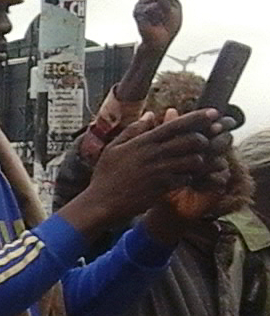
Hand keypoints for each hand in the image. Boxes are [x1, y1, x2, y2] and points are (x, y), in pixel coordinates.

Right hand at [66, 108, 231, 234]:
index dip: (198, 117)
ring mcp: (160, 171)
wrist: (101, 203)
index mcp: (143, 142)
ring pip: (194, 160)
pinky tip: (184, 177)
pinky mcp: (164, 187)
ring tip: (194, 161)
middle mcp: (154, 154)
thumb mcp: (113, 148)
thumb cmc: (105, 176)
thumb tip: (151, 115)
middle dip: (203, 139)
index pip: (176, 124)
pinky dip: (190, 176)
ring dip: (199, 159)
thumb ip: (133, 130)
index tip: (213, 112)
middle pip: (192, 140)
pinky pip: (187, 178)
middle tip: (203, 142)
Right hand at [132, 0, 182, 52]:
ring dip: (167, 6)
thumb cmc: (167, 25)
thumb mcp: (175, 4)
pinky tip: (157, 21)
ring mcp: (141, 4)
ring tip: (163, 17)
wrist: (161, 41)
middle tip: (169, 7)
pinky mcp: (138, 12)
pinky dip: (160, 14)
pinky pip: (154, 6)